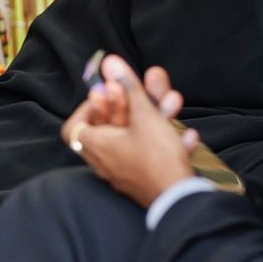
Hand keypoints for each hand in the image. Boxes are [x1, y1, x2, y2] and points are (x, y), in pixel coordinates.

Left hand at [60, 54, 200, 208]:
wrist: (179, 199)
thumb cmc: (156, 157)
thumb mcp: (144, 117)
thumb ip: (129, 88)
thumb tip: (110, 62)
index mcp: (95, 146)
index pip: (74, 127)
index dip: (86, 110)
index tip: (104, 97)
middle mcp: (103, 162)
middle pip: (109, 129)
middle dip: (128, 106)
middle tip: (139, 93)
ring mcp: (123, 174)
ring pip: (135, 141)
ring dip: (153, 121)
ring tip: (173, 105)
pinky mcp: (143, 183)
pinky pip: (151, 158)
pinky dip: (165, 145)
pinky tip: (188, 137)